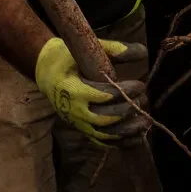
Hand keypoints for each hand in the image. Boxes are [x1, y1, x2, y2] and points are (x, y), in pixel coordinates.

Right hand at [34, 37, 149, 145]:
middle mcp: (73, 109)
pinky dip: (118, 142)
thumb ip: (115, 49)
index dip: (124, 93)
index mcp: (72, 88)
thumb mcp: (85, 49)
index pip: (103, 95)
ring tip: (145, 123)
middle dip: (127, 111)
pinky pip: (100, 140)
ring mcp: (76, 121)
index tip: (140, 85)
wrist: (46, 72)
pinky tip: (135, 138)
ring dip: (126, 131)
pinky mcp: (80, 128)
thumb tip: (143, 51)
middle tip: (143, 100)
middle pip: (104, 118)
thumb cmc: (67, 58)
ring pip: (103, 133)